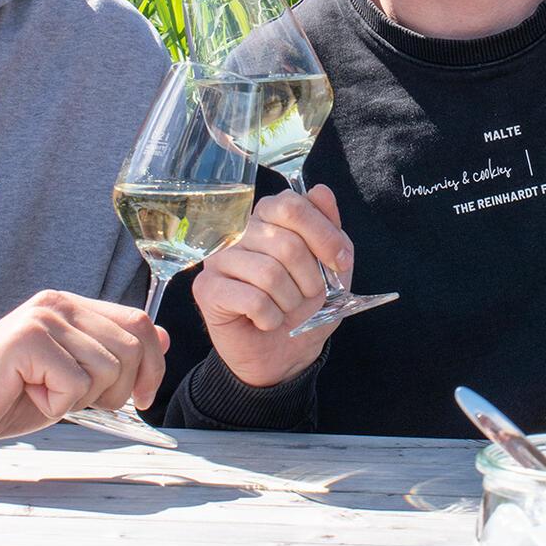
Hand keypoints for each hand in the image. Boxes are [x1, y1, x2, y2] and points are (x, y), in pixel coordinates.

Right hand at [0, 291, 168, 451]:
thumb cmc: (1, 397)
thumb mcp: (68, 376)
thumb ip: (109, 355)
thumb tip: (163, 338)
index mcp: (69, 306)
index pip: (139, 324)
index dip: (152, 365)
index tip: (141, 398)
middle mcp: (57, 304)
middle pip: (130, 348)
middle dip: (117, 390)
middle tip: (73, 401)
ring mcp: (42, 319)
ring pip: (107, 369)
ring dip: (82, 399)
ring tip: (43, 395)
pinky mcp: (28, 341)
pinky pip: (76, 385)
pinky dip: (57, 406)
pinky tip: (27, 397)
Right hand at [192, 185, 349, 387]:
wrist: (284, 355)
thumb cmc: (305, 307)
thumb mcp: (331, 268)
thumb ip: (330, 229)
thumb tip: (321, 190)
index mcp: (268, 218)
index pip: (292, 204)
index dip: (323, 235)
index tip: (339, 262)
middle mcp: (239, 232)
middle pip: (285, 243)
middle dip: (310, 279)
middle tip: (308, 296)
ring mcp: (218, 259)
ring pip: (269, 274)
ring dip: (290, 302)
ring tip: (285, 310)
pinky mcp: (206, 289)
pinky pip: (252, 299)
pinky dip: (270, 318)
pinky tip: (266, 321)